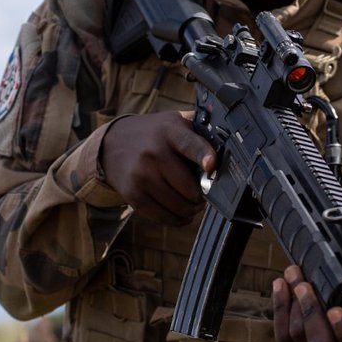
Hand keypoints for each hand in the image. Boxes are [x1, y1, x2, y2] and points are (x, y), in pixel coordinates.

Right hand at [101, 110, 215, 225]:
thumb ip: (198, 128)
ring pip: (179, 206)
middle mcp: (153, 153)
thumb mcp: (173, 121)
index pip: (189, 144)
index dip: (203, 155)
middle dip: (202, 195)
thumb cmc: (153, 134)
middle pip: (189, 187)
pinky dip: (177, 219)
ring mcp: (141, 175)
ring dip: (191, 210)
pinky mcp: (133, 194)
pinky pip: (163, 217)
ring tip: (193, 203)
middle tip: (203, 192)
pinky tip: (182, 214)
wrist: (112, 144)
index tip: (211, 165)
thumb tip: (229, 140)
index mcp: (170, 131)